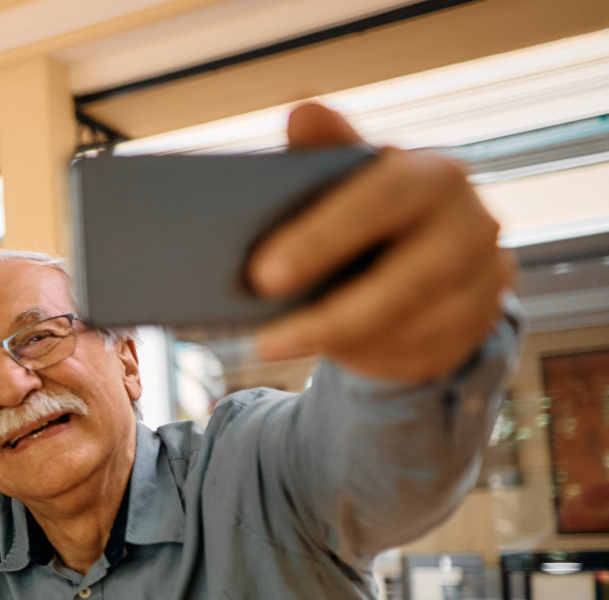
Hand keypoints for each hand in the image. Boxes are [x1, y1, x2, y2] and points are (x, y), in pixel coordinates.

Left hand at [248, 103, 513, 382]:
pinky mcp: (481, 322)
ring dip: (342, 343)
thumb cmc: (366, 204)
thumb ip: (324, 148)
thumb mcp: (345, 175)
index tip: (261, 276)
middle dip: (331, 315)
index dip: (322, 240)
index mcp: (434, 174)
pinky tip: (326, 355)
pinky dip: (369, 359)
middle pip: (407, 280)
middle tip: (264, 340)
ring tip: (278, 347)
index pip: (382, 202)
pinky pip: (424, 354)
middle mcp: (473, 224)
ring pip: (413, 326)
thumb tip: (303, 109)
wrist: (425, 246)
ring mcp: (486, 278)